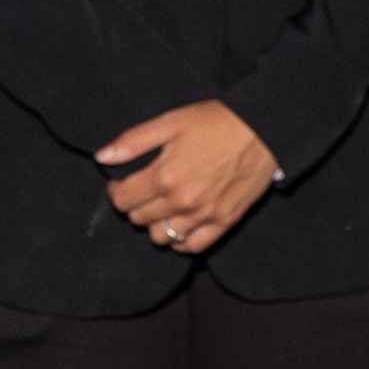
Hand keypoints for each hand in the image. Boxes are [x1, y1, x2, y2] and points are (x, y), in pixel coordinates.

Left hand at [96, 98, 278, 254]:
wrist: (266, 128)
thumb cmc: (219, 121)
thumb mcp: (173, 120)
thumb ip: (134, 140)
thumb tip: (102, 156)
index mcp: (165, 175)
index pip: (122, 199)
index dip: (117, 190)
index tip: (123, 183)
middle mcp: (182, 202)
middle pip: (139, 219)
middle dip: (136, 204)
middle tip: (146, 189)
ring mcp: (204, 215)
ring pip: (161, 237)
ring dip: (156, 223)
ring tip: (164, 206)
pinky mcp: (225, 222)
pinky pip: (191, 247)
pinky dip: (181, 240)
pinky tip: (182, 223)